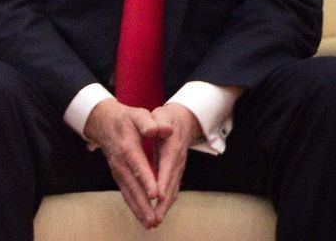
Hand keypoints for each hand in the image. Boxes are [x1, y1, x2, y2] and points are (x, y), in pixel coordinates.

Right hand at [82, 99, 170, 227]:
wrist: (104, 123)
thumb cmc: (125, 119)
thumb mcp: (137, 114)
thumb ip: (148, 122)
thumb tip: (159, 129)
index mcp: (127, 146)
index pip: (137, 164)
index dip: (146, 179)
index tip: (154, 194)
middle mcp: (120, 161)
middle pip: (132, 184)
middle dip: (143, 203)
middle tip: (153, 218)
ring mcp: (118, 170)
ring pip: (128, 192)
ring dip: (138, 209)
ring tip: (150, 223)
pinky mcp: (119, 176)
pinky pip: (126, 193)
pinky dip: (134, 206)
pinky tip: (142, 218)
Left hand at [146, 104, 201, 222]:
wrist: (181, 121)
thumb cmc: (166, 118)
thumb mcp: (162, 115)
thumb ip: (159, 121)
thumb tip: (161, 129)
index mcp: (172, 147)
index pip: (168, 166)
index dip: (164, 180)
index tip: (158, 195)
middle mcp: (177, 162)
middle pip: (172, 184)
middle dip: (164, 202)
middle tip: (155, 217)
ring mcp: (178, 169)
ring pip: (173, 190)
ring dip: (164, 207)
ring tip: (154, 221)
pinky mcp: (175, 173)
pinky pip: (171, 190)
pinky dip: (165, 203)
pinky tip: (157, 213)